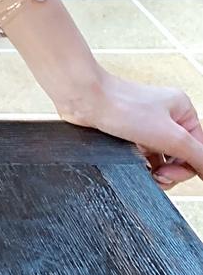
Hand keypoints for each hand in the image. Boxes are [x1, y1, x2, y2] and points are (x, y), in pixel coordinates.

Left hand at [59, 69, 202, 191]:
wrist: (84, 99)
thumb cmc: (122, 107)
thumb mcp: (170, 135)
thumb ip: (197, 156)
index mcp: (182, 110)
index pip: (198, 150)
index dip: (187, 168)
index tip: (169, 176)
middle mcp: (166, 115)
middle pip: (180, 157)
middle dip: (170, 171)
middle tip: (157, 175)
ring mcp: (146, 124)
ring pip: (161, 159)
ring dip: (155, 169)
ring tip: (144, 169)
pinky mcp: (129, 132)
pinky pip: (143, 156)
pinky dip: (141, 164)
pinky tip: (133, 163)